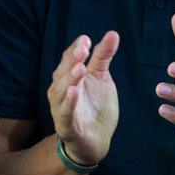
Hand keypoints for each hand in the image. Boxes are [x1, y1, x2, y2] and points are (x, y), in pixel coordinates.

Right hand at [47, 31, 119, 165]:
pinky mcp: (66, 125)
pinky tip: (74, 92)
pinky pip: (65, 112)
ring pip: (62, 91)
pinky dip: (68, 102)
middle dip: (72, 60)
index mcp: (69, 77)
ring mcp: (61, 108)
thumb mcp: (102, 79)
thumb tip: (113, 33)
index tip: (86, 40)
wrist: (97, 141)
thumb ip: (103, 57)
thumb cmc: (96, 107)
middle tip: (83, 49)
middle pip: (63, 72)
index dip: (76, 49)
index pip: (69, 59)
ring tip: (80, 68)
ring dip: (70, 78)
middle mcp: (61, 90)